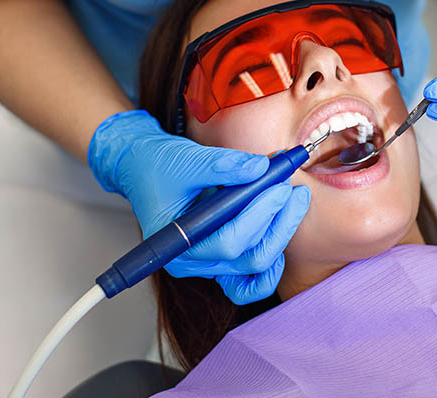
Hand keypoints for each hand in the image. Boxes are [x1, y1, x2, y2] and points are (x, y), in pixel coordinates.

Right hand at [88, 110, 309, 303]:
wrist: (142, 166)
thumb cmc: (157, 166)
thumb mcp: (187, 160)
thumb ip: (224, 165)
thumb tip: (261, 168)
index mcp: (177, 245)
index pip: (229, 241)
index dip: (260, 214)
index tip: (279, 186)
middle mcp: (193, 262)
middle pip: (250, 258)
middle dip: (279, 224)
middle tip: (293, 191)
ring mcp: (208, 263)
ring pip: (257, 265)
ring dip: (280, 234)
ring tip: (292, 201)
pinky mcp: (221, 256)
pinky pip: (252, 276)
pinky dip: (272, 256)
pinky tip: (281, 227)